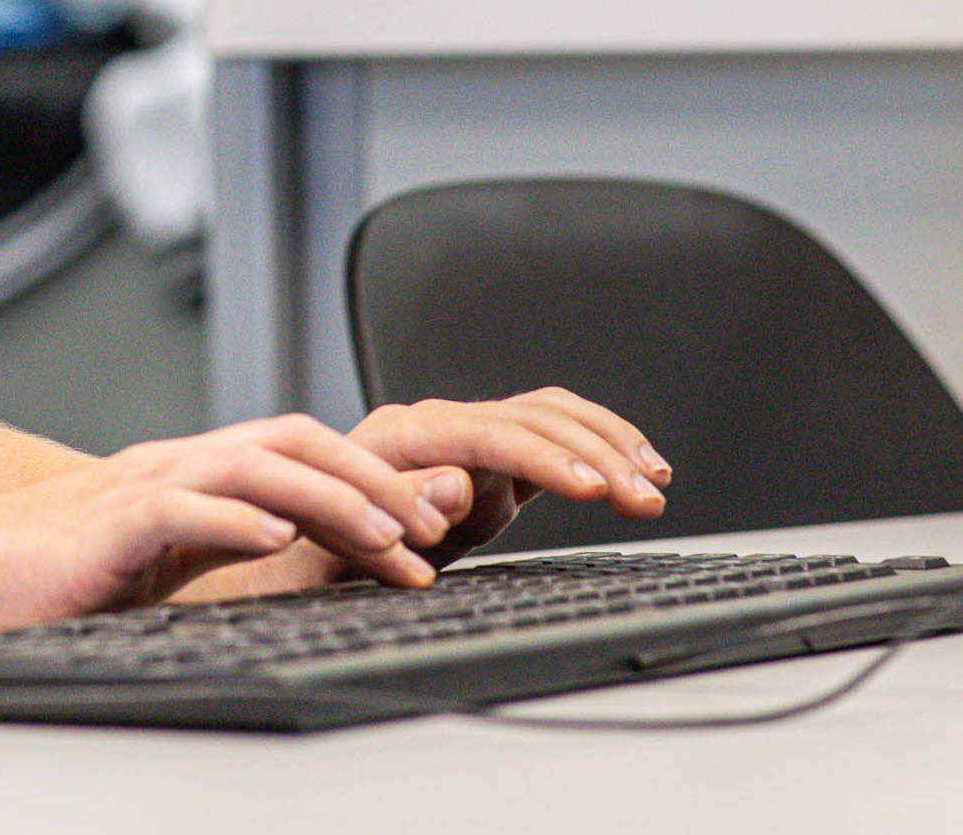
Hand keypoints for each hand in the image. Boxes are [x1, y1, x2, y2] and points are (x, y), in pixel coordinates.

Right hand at [0, 415, 463, 642]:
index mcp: (183, 476)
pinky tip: (277, 542)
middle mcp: (168, 467)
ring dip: (331, 498)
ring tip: (386, 536)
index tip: (426, 530)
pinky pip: (179, 508)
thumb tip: (294, 567)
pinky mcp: (100, 527)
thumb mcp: (149, 568)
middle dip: (374, 479)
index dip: (369, 481)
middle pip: (293, 439)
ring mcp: (133, 489)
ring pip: (253, 464)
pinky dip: (235, 518)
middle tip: (433, 526)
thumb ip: (215, 555)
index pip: (296, 454)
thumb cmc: (33, 583)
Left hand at [350, 387, 670, 564]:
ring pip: (552, 418)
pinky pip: (553, 437)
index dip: (546, 458)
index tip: (593, 487)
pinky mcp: (490, 461)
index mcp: (404, 436)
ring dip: (610, 445)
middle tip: (645, 497)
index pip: (491, 434)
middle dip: (597, 455)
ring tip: (655, 482)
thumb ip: (405, 506)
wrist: (306, 544)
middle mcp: (440, 425)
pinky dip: (598, 448)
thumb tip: (458, 482)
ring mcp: (467, 437)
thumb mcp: (351, 536)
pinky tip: (635, 469)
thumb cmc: (321, 543)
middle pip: (534, 419)